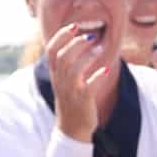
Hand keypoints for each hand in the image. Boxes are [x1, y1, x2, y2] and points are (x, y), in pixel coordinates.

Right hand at [48, 22, 115, 142]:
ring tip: (99, 50)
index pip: (51, 50)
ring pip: (73, 69)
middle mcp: (60, 81)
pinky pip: (89, 86)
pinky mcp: (83, 101)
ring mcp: (71, 91)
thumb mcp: (64, 82)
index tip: (74, 26)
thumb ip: (67, 63)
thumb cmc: (71, 102)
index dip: (61, 36)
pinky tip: (105, 70)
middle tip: (91, 36)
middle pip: (63, 56)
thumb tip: (79, 42)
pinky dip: (97, 76)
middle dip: (76, 43)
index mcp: (55, 74)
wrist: (71, 129)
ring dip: (87, 56)